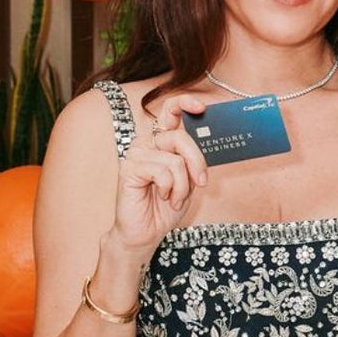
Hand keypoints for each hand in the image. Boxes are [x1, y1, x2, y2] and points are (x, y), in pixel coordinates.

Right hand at [109, 91, 209, 256]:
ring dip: (182, 186)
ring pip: (175, 160)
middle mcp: (147, 142)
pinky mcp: (129, 167)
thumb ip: (193, 160)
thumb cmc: (165, 206)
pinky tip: (162, 197)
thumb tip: (207, 142)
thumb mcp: (188, 180)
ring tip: (174, 198)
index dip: (185, 104)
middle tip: (201, 183)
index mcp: (161, 141)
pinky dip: (169, 189)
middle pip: (180, 138)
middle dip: (197, 163)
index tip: (202, 108)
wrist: (146, 232)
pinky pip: (163, 172)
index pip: (170, 111)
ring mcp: (136, 153)